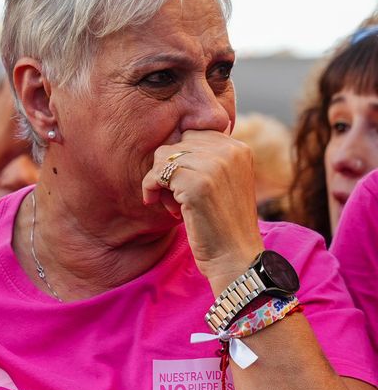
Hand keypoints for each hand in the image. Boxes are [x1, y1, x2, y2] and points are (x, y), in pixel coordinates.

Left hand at [141, 130, 264, 292]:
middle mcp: (230, 150)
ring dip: (160, 181)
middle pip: (176, 143)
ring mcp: (215, 165)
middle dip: (168, 169)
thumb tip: (168, 145)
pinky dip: (151, 189)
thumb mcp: (222, 182)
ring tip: (172, 204)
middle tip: (175, 196)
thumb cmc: (222, 223)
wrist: (235, 256)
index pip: (193, 133)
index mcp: (238, 148)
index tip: (182, 183)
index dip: (180, 158)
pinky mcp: (198, 183)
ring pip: (163, 156)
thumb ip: (205, 158)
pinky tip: (162, 206)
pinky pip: (156, 174)